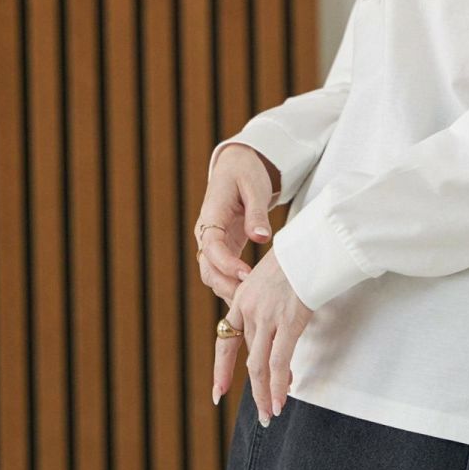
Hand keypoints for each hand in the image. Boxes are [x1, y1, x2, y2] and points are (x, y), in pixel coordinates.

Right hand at [194, 143, 274, 304]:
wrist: (236, 165)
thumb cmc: (245, 172)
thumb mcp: (254, 187)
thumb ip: (256, 213)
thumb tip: (262, 238)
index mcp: (211, 215)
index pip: (212, 246)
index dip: (227, 264)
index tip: (246, 276)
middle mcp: (206, 233)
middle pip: (207, 267)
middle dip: (225, 285)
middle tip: (249, 300)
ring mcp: (212, 242)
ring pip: (212, 274)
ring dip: (228, 289)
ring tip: (250, 304)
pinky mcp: (223, 247)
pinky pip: (222, 271)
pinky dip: (232, 285)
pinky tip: (249, 298)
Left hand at [216, 247, 312, 423]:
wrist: (314, 244)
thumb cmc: (300, 258)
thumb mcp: (273, 278)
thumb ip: (268, 302)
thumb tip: (278, 324)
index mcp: (242, 299)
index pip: (225, 339)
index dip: (221, 368)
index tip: (218, 391)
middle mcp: (249, 310)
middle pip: (246, 358)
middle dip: (254, 389)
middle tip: (261, 411)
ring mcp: (267, 317)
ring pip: (259, 366)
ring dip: (264, 393)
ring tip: (270, 412)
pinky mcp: (287, 322)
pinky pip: (279, 362)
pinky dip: (278, 385)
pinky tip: (281, 399)